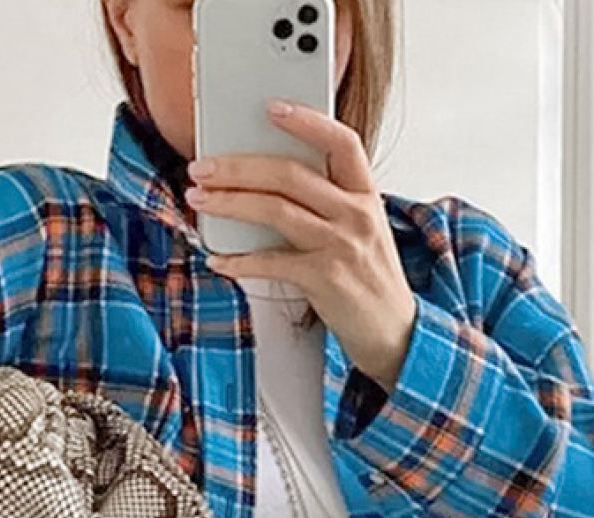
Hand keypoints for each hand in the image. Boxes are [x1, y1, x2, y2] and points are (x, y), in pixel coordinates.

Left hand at [185, 97, 417, 392]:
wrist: (394, 333)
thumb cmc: (368, 280)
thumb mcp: (359, 232)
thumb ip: (327, 204)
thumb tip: (265, 184)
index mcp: (365, 195)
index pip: (341, 142)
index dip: (306, 120)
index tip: (270, 108)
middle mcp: (356, 214)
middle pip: (291, 174)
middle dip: (239, 166)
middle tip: (203, 167)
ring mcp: (341, 246)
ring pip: (276, 210)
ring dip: (230, 203)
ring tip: (199, 200)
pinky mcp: (325, 279)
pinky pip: (271, 262)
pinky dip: (239, 261)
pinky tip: (217, 258)